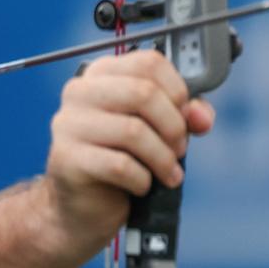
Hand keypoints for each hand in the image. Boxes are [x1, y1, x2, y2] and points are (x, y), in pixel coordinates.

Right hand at [44, 50, 214, 243]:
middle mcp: (80, 92)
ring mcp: (68, 124)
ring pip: (133, 131)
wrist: (85, 204)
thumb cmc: (119, 159)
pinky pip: (119, 165)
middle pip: (143, 93)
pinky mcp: (67, 158)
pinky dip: (142, 179)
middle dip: (173, 126)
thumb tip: (201, 116)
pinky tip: (143, 185)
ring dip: (162, 158)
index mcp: (101, 75)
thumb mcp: (155, 130)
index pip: (148, 63)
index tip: (185, 115)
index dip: (177, 90)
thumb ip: (181, 115)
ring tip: (169, 173)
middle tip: (179, 149)